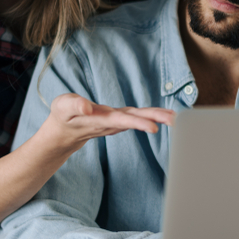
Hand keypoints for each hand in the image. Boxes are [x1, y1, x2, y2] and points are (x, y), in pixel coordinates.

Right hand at [46, 93, 174, 152]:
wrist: (64, 133)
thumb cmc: (62, 117)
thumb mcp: (62, 107)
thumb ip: (74, 105)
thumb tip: (87, 107)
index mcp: (99, 120)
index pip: (121, 120)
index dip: (137, 123)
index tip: (154, 128)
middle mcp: (111, 122)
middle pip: (136, 120)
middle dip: (156, 119)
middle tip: (175, 121)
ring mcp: (116, 122)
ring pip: (139, 119)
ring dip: (158, 118)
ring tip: (177, 118)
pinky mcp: (118, 119)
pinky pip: (138, 117)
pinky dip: (153, 116)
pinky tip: (166, 116)